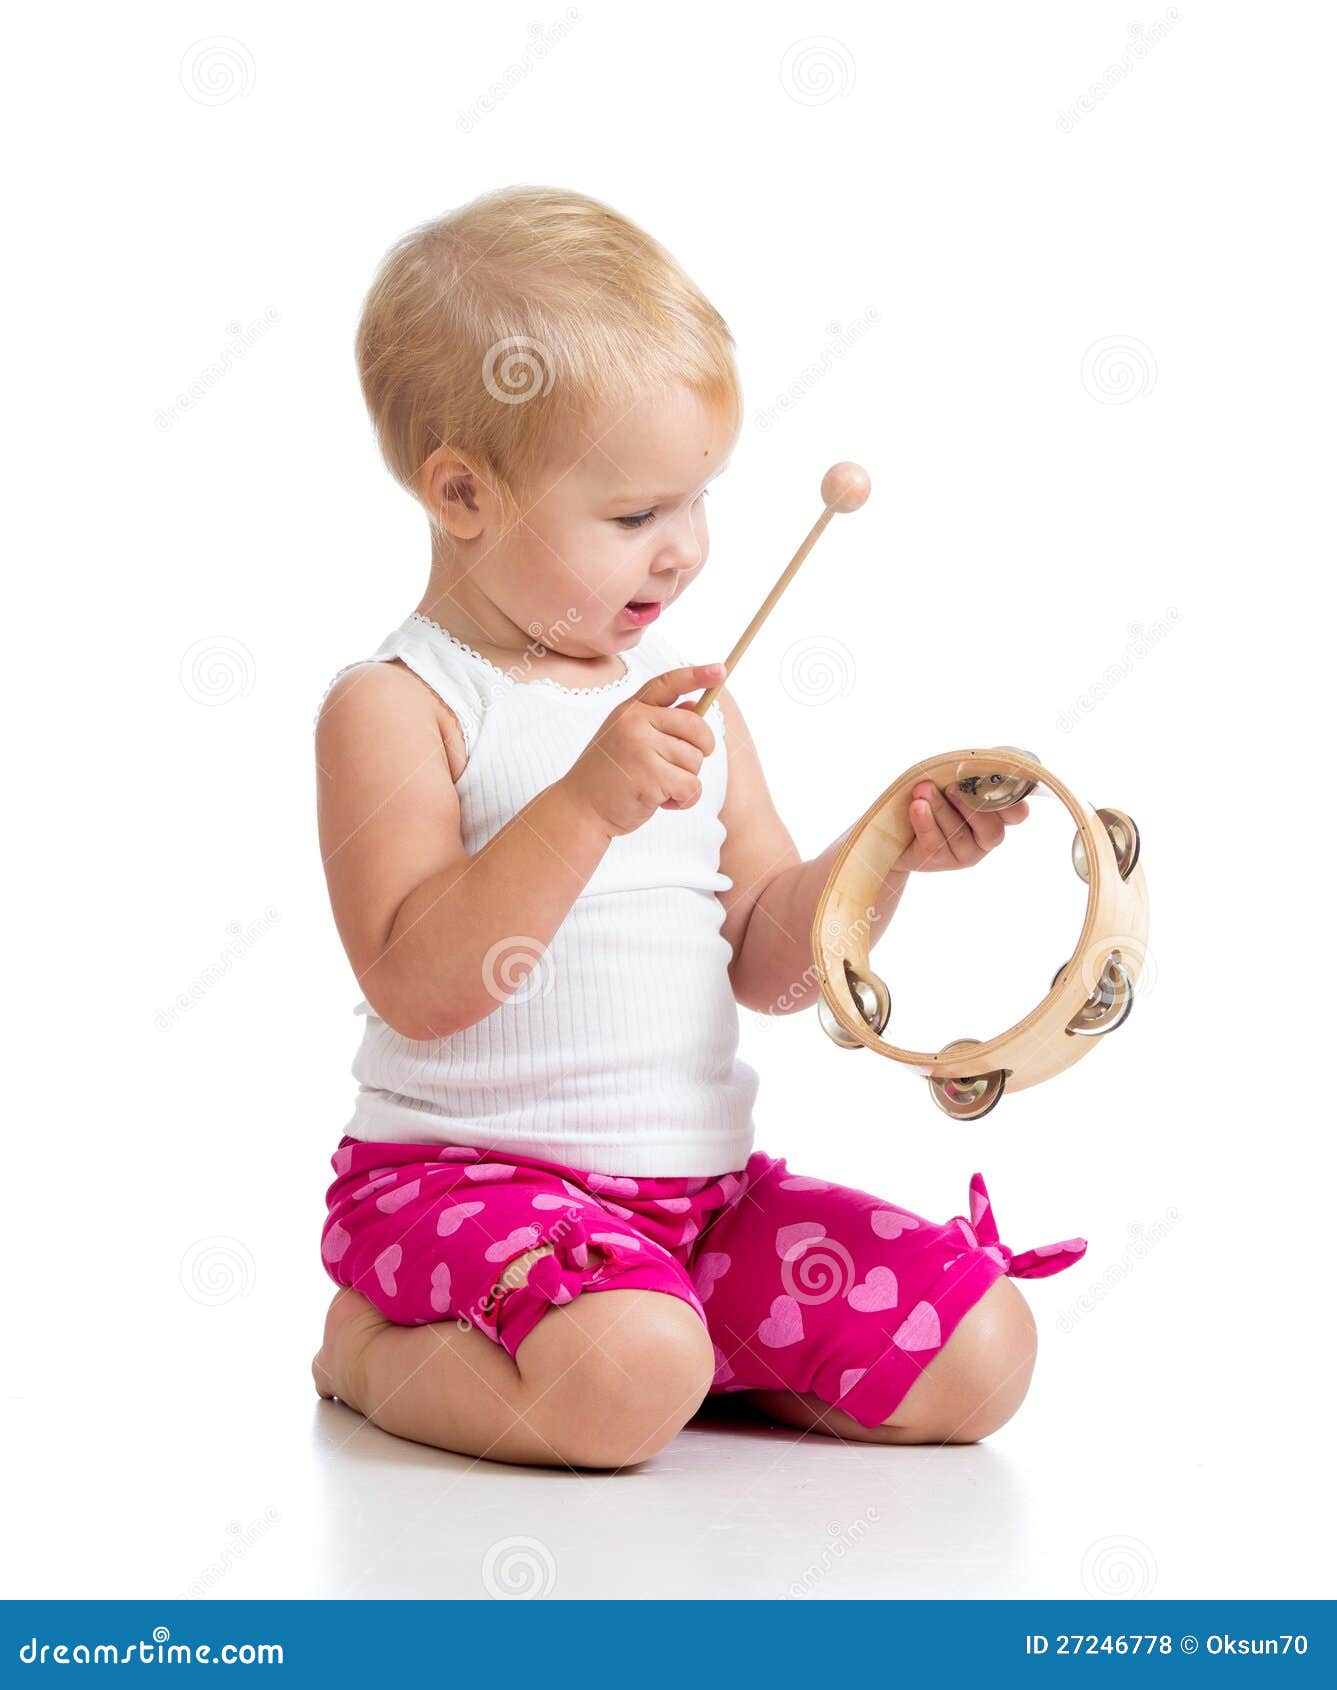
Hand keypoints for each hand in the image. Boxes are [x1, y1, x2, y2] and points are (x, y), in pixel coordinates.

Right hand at [562, 663, 725, 837]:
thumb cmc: (608, 774)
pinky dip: (684, 799)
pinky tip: (662, 802)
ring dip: (686, 780)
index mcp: (631, 709)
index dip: (697, 675)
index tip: (721, 670)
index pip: (668, 683)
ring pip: (695, 760)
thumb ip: (659, 721)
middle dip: (701, 750)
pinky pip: (691, 785)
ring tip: (658, 786)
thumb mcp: (629, 738)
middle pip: (697, 727)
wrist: (579, 808)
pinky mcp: (649, 777)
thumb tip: (695, 705)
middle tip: (683, 766)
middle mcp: (635, 722)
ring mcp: (640, 748)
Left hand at [892, 780, 1028, 872]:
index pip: (1017, 814)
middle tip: (952, 787)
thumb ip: (969, 774)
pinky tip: (917, 807)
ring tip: (922, 789)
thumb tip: (975, 763)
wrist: (898, 825)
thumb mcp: (952, 780)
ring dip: (940, 808)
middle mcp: (985, 839)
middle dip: (971, 806)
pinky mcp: (938, 861)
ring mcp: (964, 854)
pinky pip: (934, 843)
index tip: (996, 783)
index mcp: (996, 817)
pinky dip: (925, 822)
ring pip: (958, 834)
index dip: (1013, 802)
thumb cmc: (933, 796)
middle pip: (992, 829)